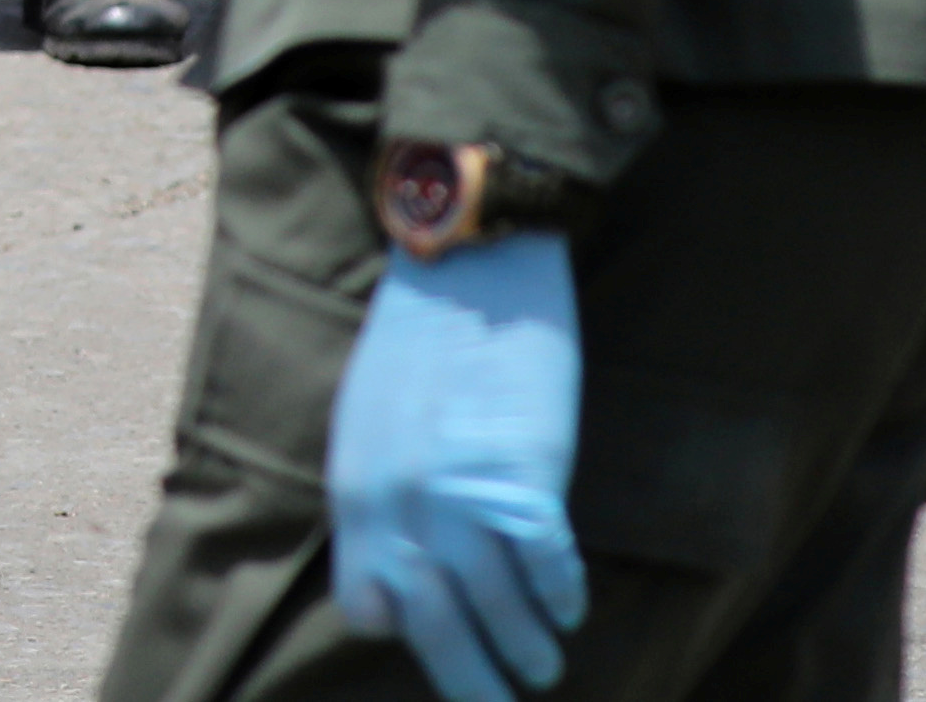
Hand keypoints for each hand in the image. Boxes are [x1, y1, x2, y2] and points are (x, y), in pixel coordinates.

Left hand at [327, 226, 587, 701]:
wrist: (468, 265)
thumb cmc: (417, 341)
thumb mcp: (364, 424)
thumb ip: (373, 503)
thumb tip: (386, 586)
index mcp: (355, 489)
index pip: (368, 603)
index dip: (405, 633)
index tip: (439, 650)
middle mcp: (401, 504)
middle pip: (434, 624)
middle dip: (469, 677)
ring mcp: (462, 493)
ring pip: (497, 607)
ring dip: (525, 647)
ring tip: (543, 666)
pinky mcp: (525, 474)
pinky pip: (546, 563)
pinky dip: (560, 595)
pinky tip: (570, 609)